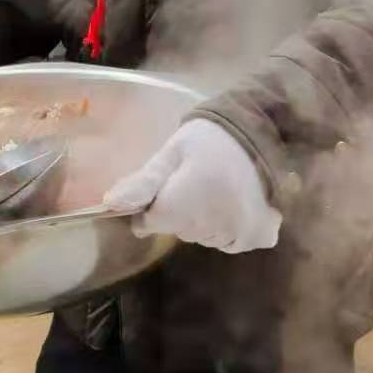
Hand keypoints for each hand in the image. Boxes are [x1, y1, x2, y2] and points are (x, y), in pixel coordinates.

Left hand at [104, 119, 281, 252]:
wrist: (261, 129)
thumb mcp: (171, 153)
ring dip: (206, 219)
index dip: (156, 203)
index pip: (151, 223)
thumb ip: (143, 182)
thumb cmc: (209, 138)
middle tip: (199, 178)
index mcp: (185, 203)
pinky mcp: (260, 236)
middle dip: (181, 210)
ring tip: (220, 188)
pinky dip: (232, 228)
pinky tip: (237, 203)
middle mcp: (211, 226)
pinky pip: (233, 243)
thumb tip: (111, 204)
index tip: (172, 182)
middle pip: (179, 230)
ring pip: (204, 238)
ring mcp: (239, 234)